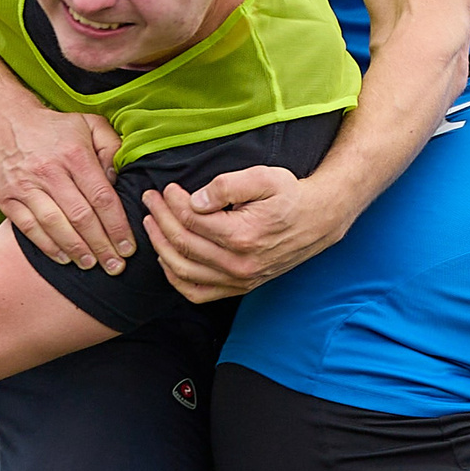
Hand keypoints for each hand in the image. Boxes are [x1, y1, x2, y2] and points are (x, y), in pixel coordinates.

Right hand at [0, 104, 132, 273]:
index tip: (128, 247)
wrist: (3, 123)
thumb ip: (111, 147)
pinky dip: (47, 246)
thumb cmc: (52, 128)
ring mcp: (26, 186)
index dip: (117, 227)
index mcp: (75, 155)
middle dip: (101, 246)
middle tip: (115, 265)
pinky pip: (29, 228)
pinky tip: (63, 257)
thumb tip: (118, 179)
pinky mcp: (7, 198)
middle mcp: (50, 172)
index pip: (102, 198)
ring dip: (76, 250)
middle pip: (81, 217)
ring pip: (55, 225)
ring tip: (91, 265)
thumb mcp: (89, 124)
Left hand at [139, 166, 347, 302]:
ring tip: (151, 224)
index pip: (191, 220)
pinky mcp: (240, 287)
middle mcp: (239, 264)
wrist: (318, 220)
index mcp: (242, 236)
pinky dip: (176, 278)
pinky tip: (166, 258)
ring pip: (183, 271)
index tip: (167, 188)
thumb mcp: (263, 177)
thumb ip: (227, 185)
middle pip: (182, 244)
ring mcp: (239, 280)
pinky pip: (197, 293)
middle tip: (151, 199)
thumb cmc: (290, 196)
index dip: (172, 202)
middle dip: (160, 219)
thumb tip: (196, 200)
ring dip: (160, 246)